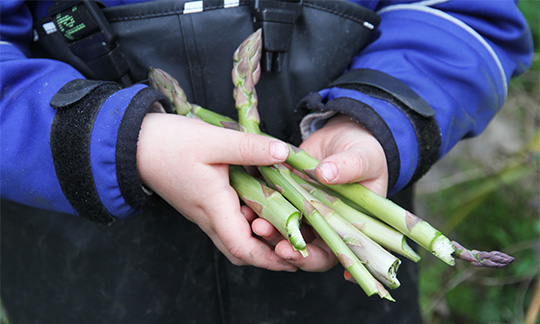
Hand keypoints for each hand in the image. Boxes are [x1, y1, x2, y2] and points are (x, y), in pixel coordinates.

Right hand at [137, 113, 295, 270]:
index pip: (242, 247)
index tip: (294, 257)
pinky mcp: (203, 202)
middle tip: (295, 242)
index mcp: (213, 207)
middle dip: (269, 253)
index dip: (269, 258)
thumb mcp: (213, 140)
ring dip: (260, 235)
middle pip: (241, 249)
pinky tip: (264, 202)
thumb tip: (284, 153)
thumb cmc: (169, 143)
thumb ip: (249, 148)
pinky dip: (249, 219)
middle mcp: (208, 217)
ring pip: (235, 235)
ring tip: (286, 222)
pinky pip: (229, 221)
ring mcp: (204, 212)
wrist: (135, 143)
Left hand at [253, 114, 388, 271]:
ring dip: (266, 225)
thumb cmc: (364, 153)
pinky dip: (259, 204)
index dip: (310, 258)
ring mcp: (303, 212)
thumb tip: (327, 173)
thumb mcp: (363, 158)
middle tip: (261, 229)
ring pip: (282, 228)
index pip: (329, 254)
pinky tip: (246, 199)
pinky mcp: (287, 196)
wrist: (344, 137)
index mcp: (348, 229)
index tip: (291, 251)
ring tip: (252, 215)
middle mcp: (323, 226)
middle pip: (300, 246)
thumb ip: (349, 167)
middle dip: (278, 242)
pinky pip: (272, 205)